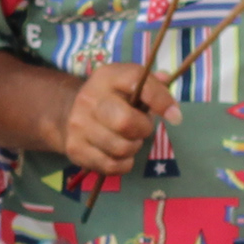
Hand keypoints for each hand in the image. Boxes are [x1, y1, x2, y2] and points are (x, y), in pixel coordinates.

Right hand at [60, 58, 174, 175]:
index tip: (174, 116)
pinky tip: (120, 154)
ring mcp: (78, 125)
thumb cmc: (111, 98)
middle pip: (125, 122)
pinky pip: (111, 166)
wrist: (69, 113)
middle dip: (143, 129)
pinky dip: (124, 164)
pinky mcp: (75, 149)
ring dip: (133, 148)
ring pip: (120, 148)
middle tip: (141, 128)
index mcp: (106, 77)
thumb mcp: (128, 82)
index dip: (160, 99)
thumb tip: (167, 79)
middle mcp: (88, 99)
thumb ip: (151, 82)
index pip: (136, 81)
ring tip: (128, 139)